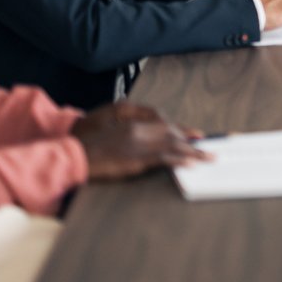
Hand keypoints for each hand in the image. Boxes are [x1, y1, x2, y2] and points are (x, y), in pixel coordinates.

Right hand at [72, 103, 207, 180]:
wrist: (72, 152)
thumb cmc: (86, 136)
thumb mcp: (108, 117)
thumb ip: (130, 119)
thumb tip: (151, 124)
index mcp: (132, 120)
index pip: (165, 123)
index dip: (182, 129)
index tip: (197, 134)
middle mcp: (139, 129)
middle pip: (172, 134)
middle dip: (192, 141)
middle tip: (209, 147)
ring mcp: (138, 144)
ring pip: (172, 145)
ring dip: (192, 152)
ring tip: (207, 157)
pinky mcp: (135, 160)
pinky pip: (162, 159)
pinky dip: (178, 160)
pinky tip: (190, 164)